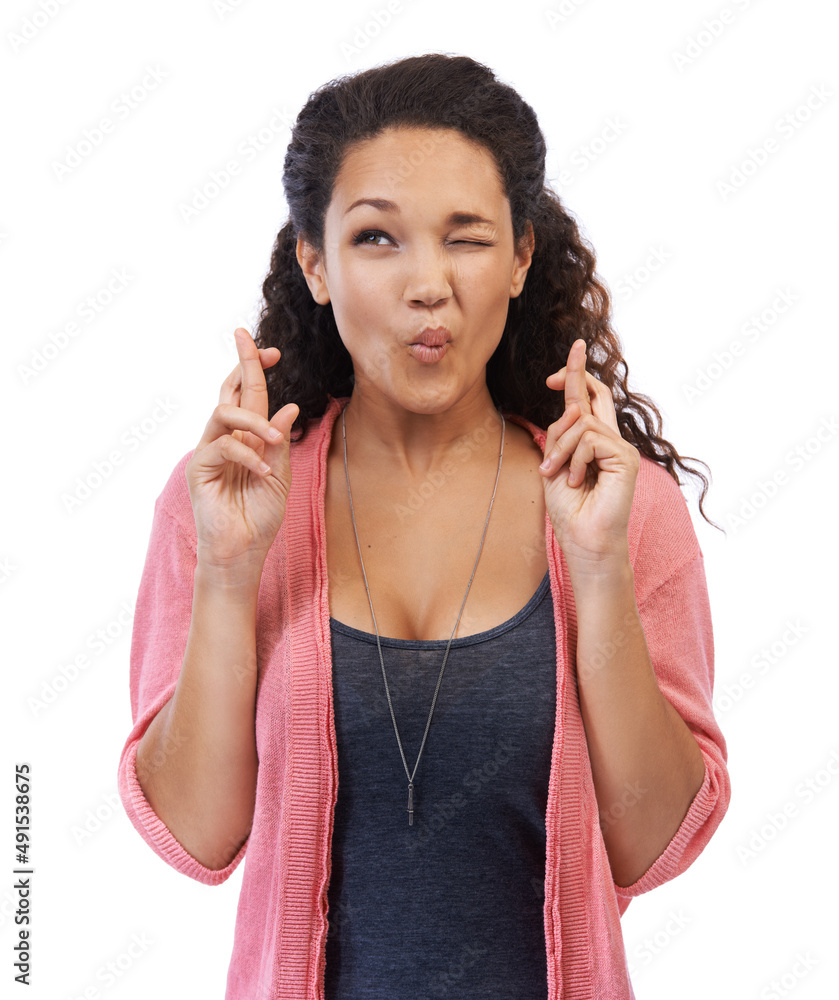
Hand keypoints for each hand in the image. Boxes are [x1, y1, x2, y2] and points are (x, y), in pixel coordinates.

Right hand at [186, 327, 298, 569]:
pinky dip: (247, 455)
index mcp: (248, 438)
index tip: (272, 351)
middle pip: (229, 391)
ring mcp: (210, 452)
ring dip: (254, 421)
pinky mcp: (200, 469)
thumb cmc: (261, 516)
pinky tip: (263, 473)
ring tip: (276, 442)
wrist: (244, 551)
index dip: (256, 369)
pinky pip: (223, 447)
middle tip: (258, 347)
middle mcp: (226, 439)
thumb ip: (280, 443)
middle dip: (243, 365)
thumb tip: (289, 407)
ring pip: (224, 413)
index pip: (249, 396)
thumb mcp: (280, 475)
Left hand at [538, 339, 639, 568]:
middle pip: (595, 395)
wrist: (585, 542)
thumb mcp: (555, 466)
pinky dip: (575, 461)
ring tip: (556, 475)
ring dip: (559, 449)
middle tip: (551, 377)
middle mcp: (611, 441)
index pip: (590, 401)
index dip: (580, 374)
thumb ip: (560, 436)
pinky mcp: (625, 458)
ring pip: (580, 424)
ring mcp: (621, 448)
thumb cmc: (570, 511)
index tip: (574, 350)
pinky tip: (579, 482)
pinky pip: (590, 440)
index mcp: (594, 443)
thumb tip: (571, 410)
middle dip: (575, 375)